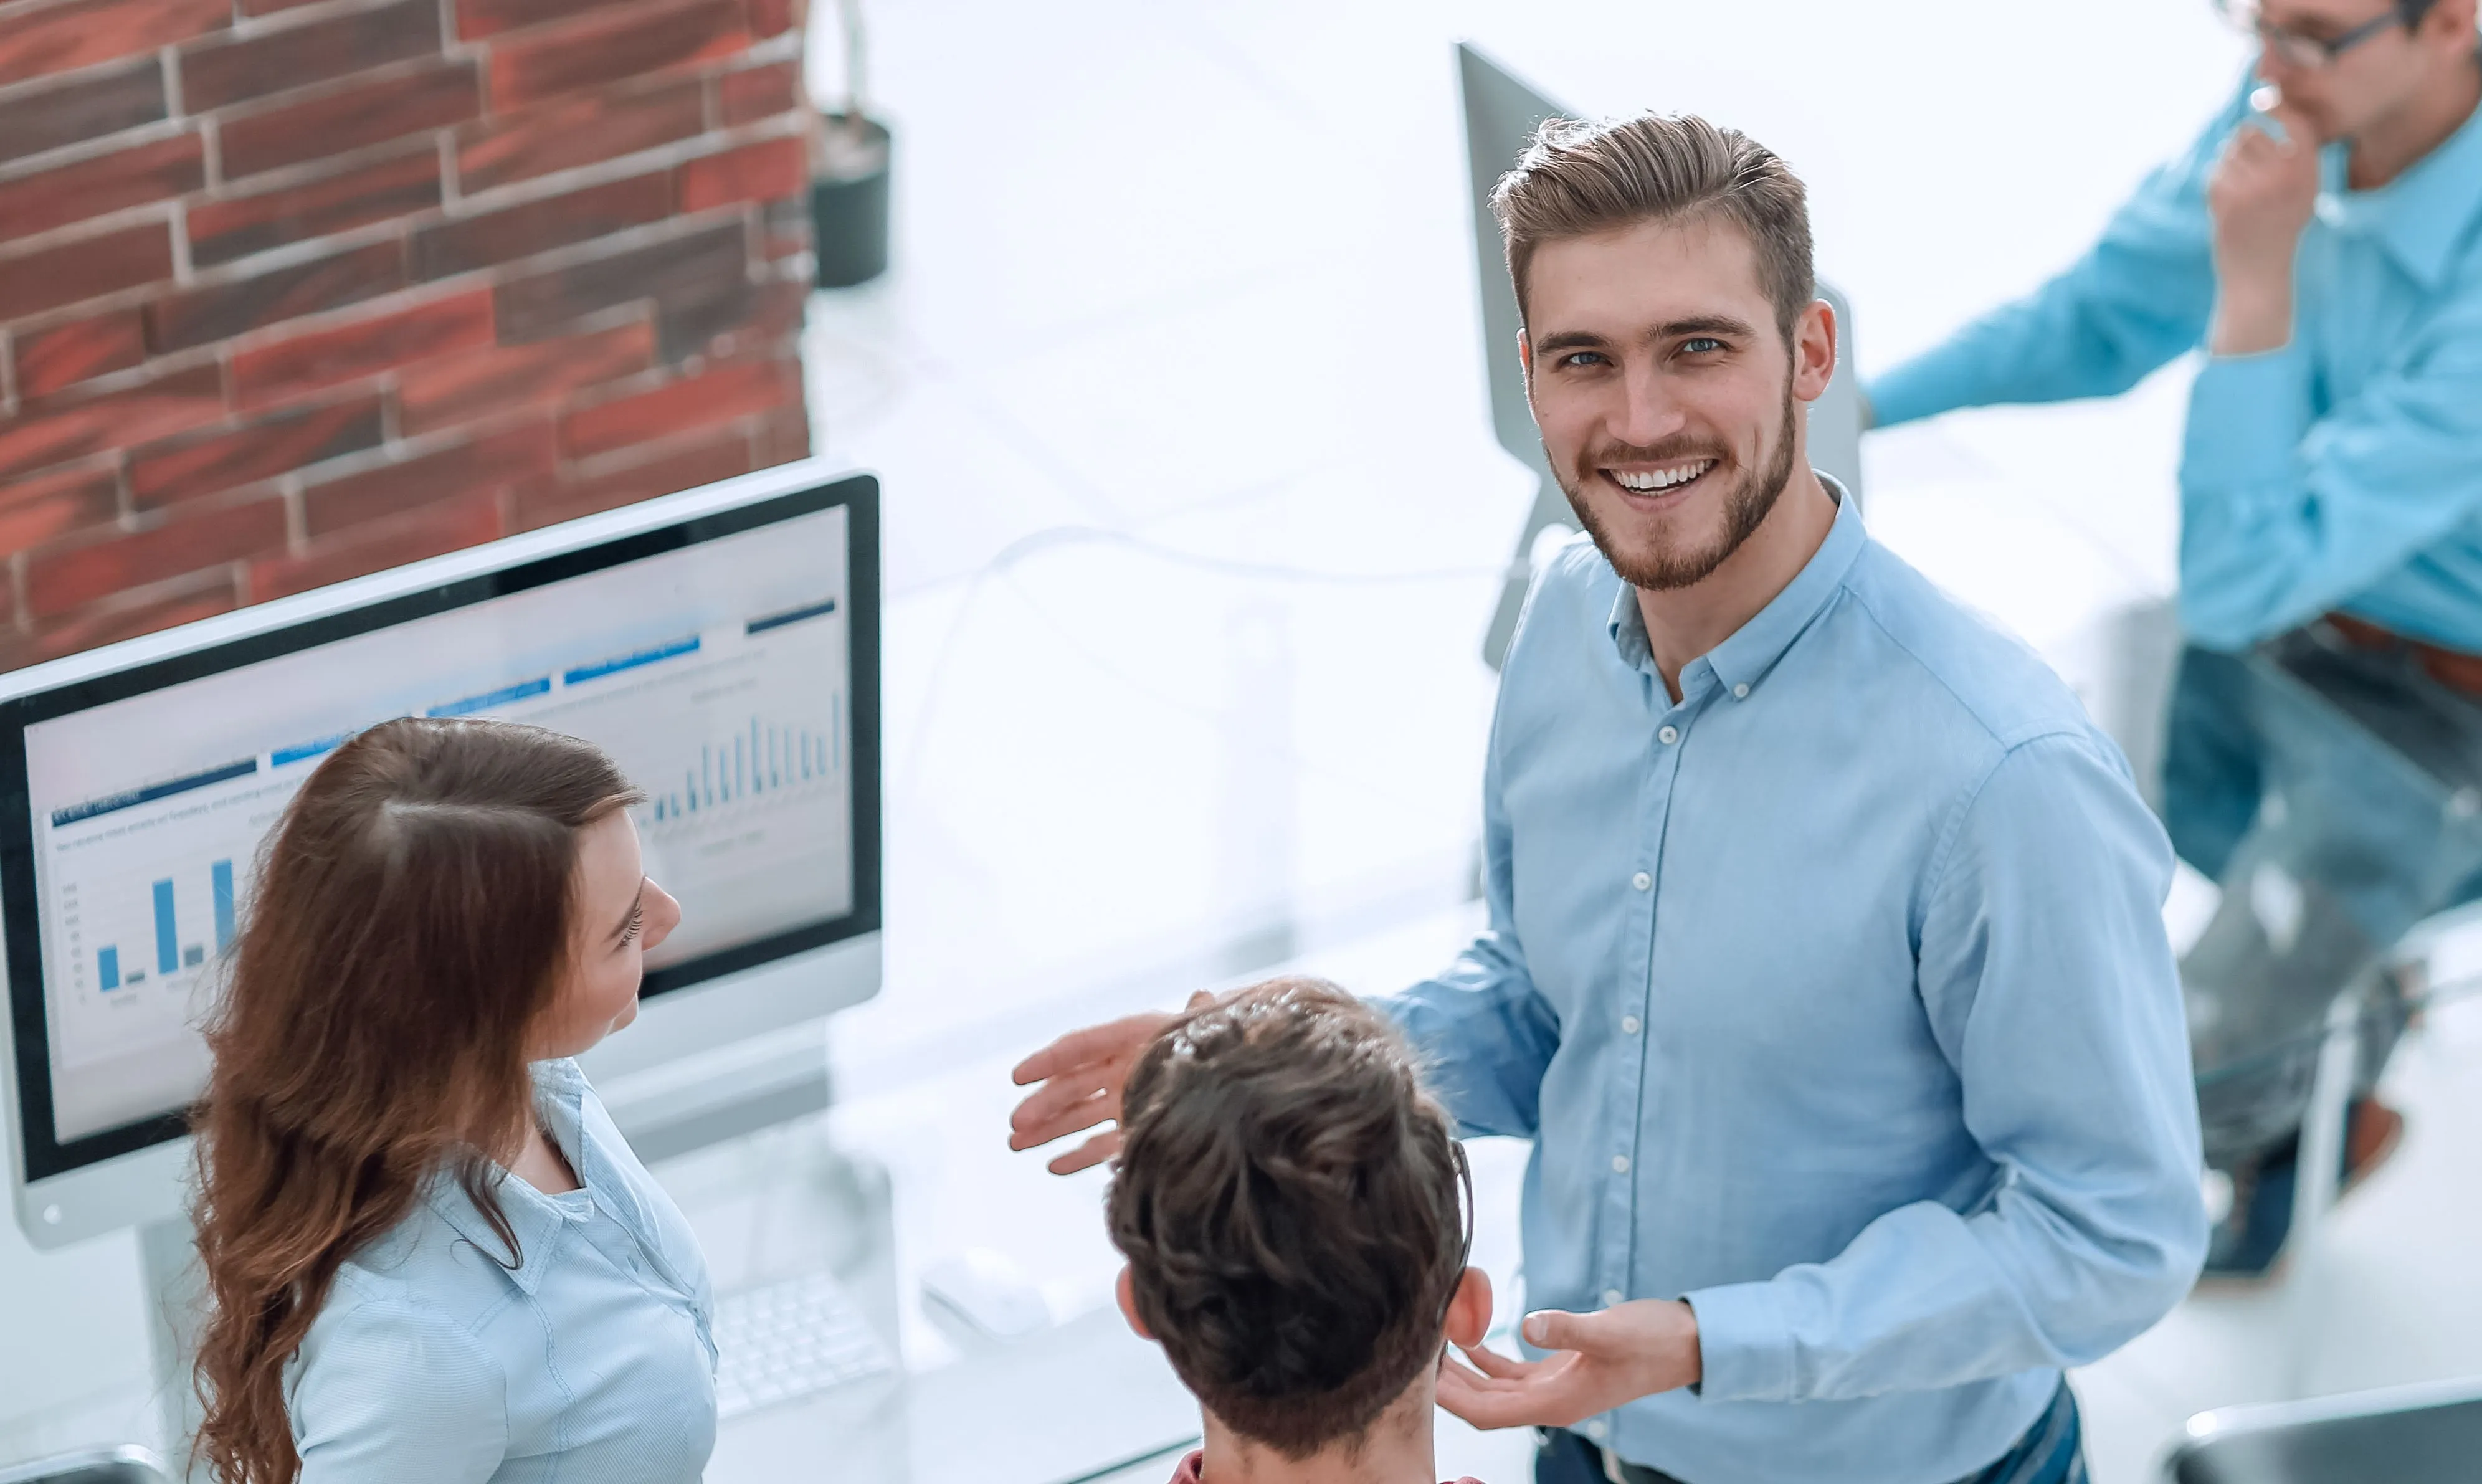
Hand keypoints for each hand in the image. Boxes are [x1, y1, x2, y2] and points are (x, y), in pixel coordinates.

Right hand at [1006, 992, 1213, 1172]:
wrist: (1244, 1093)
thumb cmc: (1227, 1056)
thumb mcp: (1211, 1038)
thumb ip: (1200, 1021)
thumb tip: (1202, 996)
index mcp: (1137, 1038)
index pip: (1084, 1045)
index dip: (1049, 1060)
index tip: (1018, 1076)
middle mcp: (1127, 1067)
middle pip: (1075, 1085)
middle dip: (1044, 1104)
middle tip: (1017, 1126)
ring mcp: (1129, 1100)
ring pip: (1081, 1116)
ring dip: (1049, 1129)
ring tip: (1017, 1145)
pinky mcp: (1136, 1132)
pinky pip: (1101, 1144)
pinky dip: (1080, 1155)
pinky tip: (1055, 1166)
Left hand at [1435, 1299, 1700, 1429]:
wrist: (1686, 1344)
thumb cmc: (1653, 1341)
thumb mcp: (1609, 1331)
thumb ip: (1566, 1329)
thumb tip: (1526, 1325)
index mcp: (1557, 1404)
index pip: (1488, 1412)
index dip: (1451, 1398)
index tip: (1420, 1375)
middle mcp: (1550, 1402)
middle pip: (1483, 1402)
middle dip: (1446, 1385)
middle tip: (1411, 1354)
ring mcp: (1554, 1388)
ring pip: (1494, 1387)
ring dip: (1461, 1370)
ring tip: (1430, 1342)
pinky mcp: (1560, 1370)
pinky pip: (1512, 1370)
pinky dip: (1487, 1357)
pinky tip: (1467, 1336)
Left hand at [2206, 103, 2318, 354]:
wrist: (2259, 275)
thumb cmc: (2281, 230)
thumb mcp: (2302, 192)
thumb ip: (2295, 156)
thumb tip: (2271, 103)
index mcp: (2309, 174)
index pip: (2295, 123)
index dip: (2277, 105)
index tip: (2263, 94)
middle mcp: (2285, 177)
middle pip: (2251, 132)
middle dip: (2244, 147)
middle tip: (2249, 176)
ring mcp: (2255, 187)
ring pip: (2229, 151)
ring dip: (2230, 167)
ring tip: (2242, 197)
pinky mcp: (2227, 199)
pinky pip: (2215, 172)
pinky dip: (2217, 186)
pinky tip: (2229, 209)